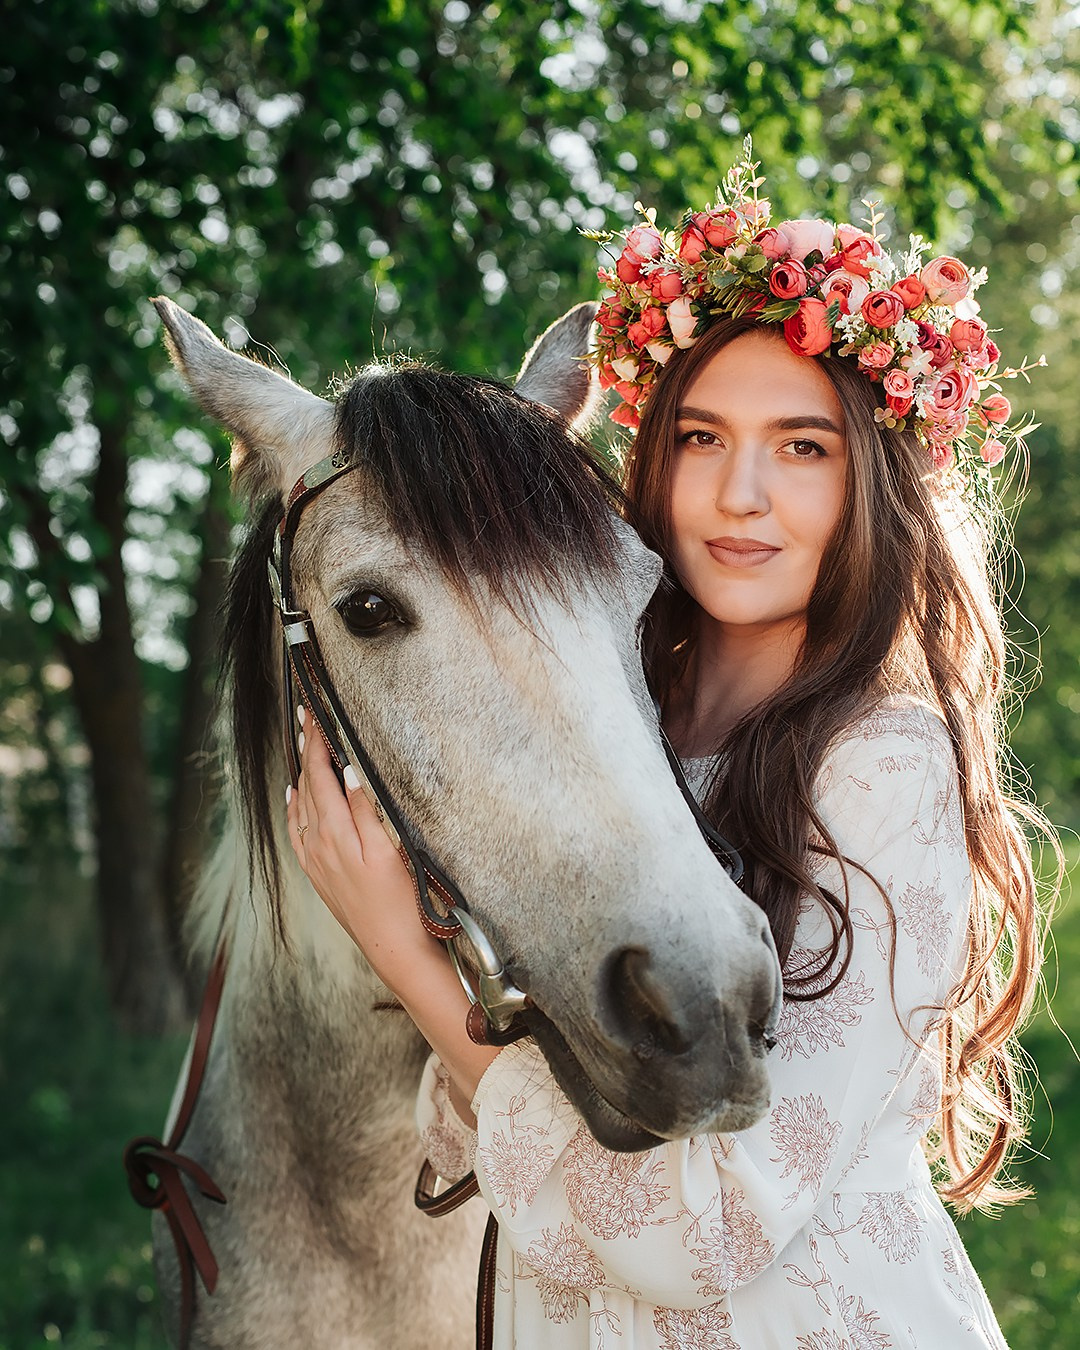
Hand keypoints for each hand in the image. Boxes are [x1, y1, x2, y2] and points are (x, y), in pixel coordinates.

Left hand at [285, 706, 500, 1116]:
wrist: (395, 950)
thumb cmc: (402, 902)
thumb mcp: (390, 851)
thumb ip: (366, 810)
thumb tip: (348, 772)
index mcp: (338, 834)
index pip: (322, 775)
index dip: (318, 742)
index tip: (315, 712)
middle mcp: (320, 845)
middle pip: (308, 785)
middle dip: (308, 749)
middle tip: (307, 717)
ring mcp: (317, 862)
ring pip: (301, 806)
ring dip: (302, 773)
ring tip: (303, 746)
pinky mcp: (321, 876)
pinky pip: (298, 833)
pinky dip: (294, 809)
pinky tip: (294, 797)